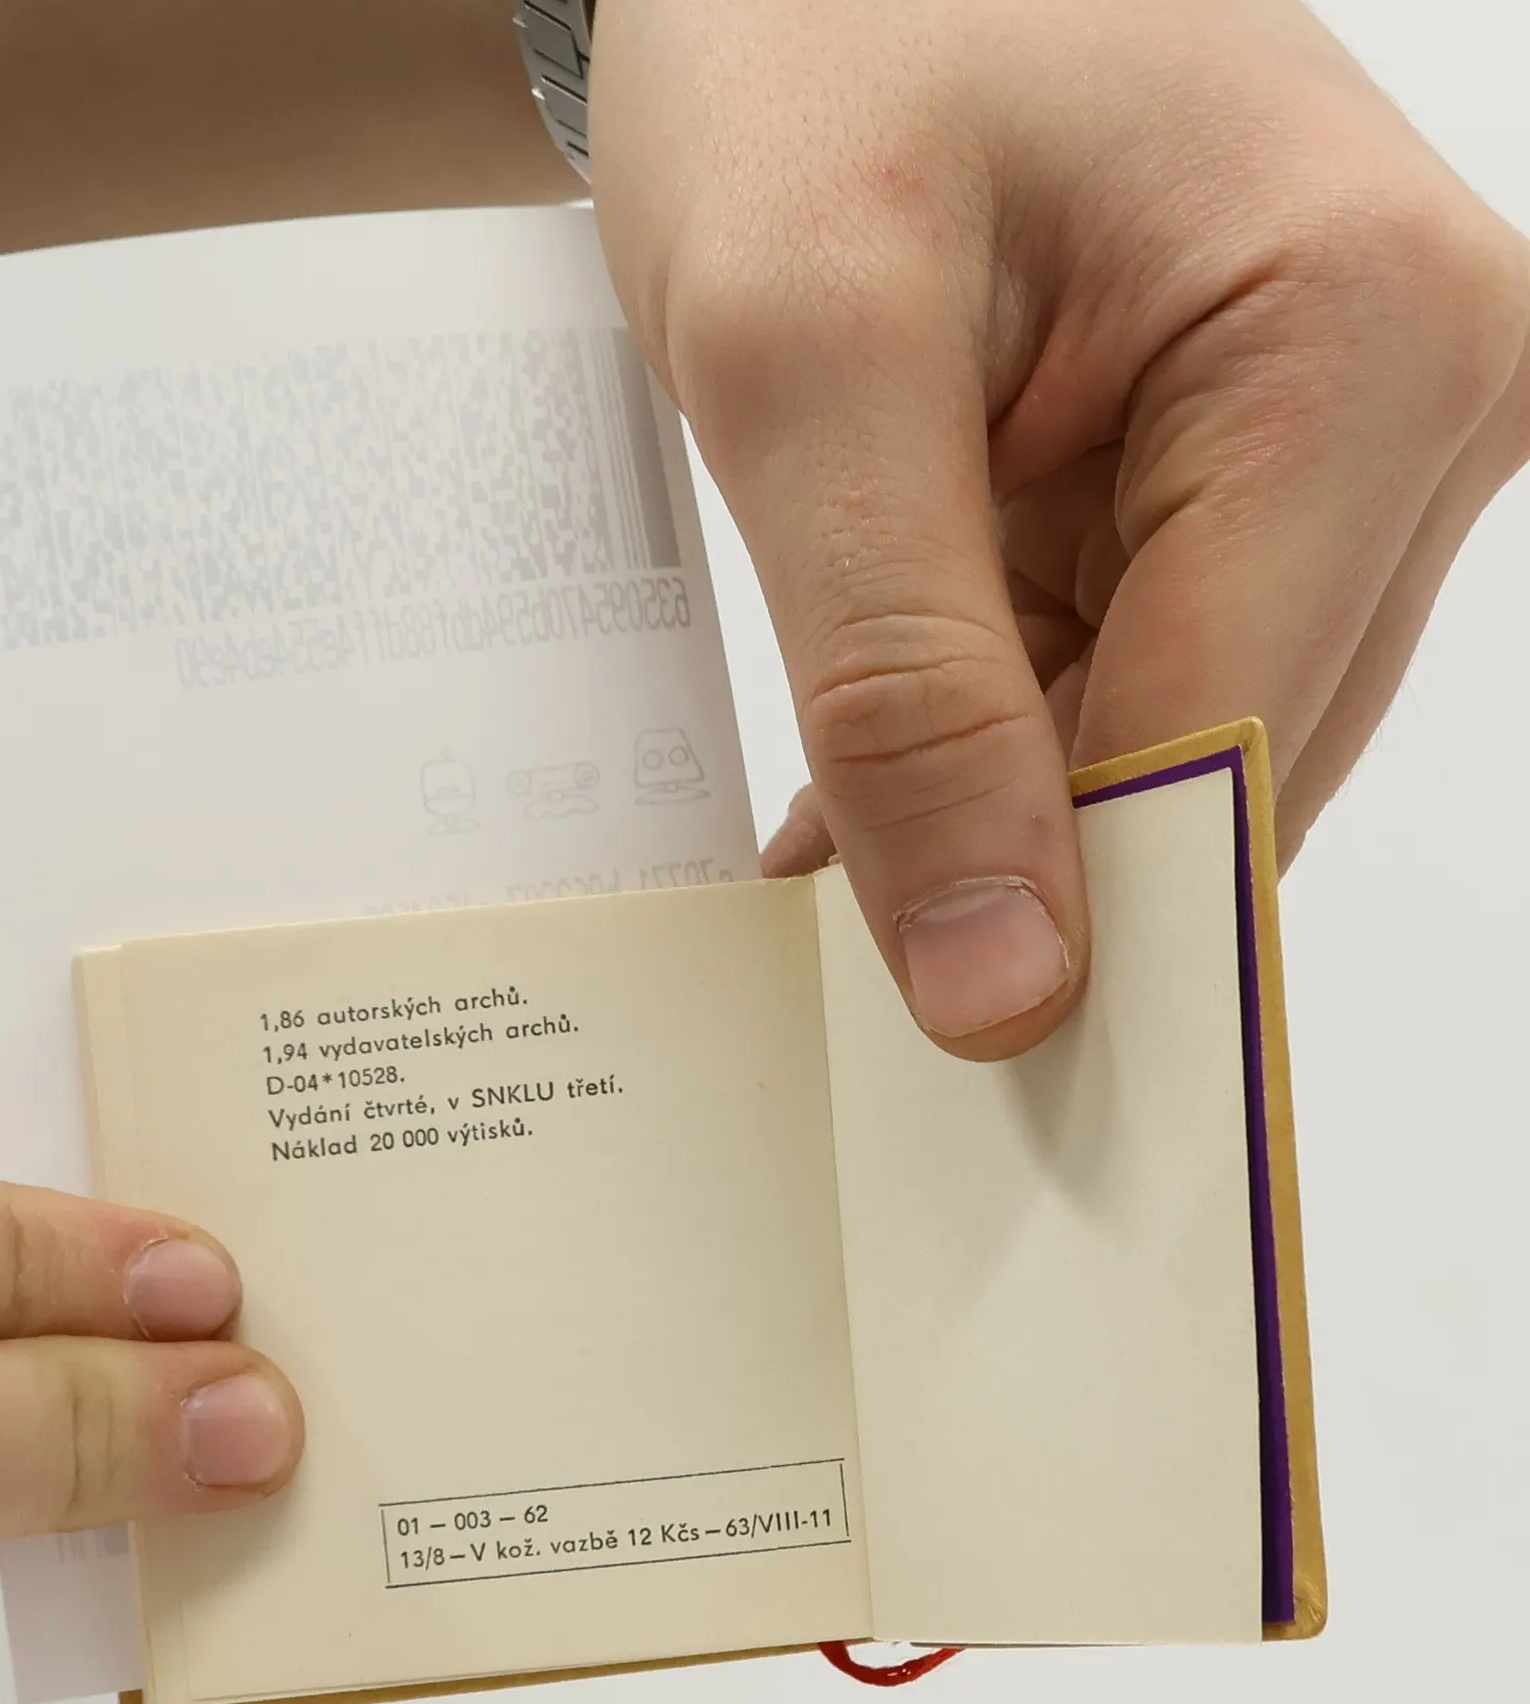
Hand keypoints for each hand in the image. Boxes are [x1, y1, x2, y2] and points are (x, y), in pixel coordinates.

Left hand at [592, 0, 1529, 1057]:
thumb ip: (904, 679)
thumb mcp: (807, 357)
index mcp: (1369, 344)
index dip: (1081, 927)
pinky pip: (1122, 696)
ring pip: (1168, 753)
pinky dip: (990, 762)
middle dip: (1035, 880)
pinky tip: (873, 802)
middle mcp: (1405, 405)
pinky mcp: (1228, 486)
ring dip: (998, 824)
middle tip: (863, 990)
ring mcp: (1325, 454)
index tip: (960, 1090)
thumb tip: (1012, 978)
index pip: (1225, 741)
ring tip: (843, 862)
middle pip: (1220, 767)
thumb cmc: (807, 44)